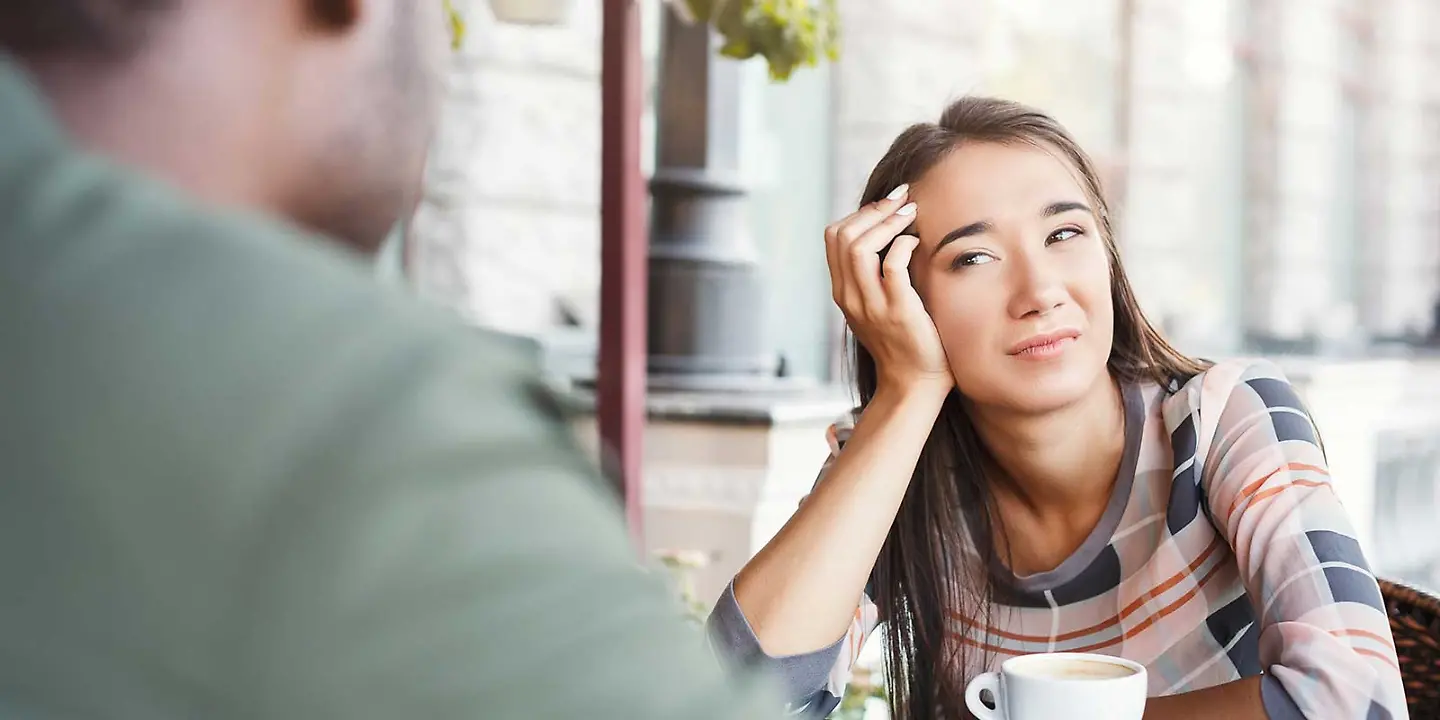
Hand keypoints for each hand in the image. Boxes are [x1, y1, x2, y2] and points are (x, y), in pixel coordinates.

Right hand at [825, 185, 950, 396]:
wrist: (914, 382)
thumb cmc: (904, 340)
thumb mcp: (876, 304)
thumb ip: (872, 275)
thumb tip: (888, 234)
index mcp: (843, 292)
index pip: (833, 237)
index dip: (859, 212)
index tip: (886, 204)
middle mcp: (850, 296)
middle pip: (843, 236)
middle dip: (874, 210)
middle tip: (902, 199)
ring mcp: (871, 305)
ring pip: (860, 247)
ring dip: (887, 222)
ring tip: (911, 212)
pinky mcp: (898, 311)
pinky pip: (892, 266)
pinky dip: (904, 245)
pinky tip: (917, 242)